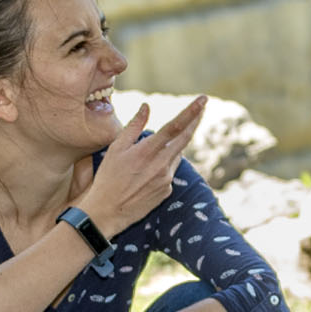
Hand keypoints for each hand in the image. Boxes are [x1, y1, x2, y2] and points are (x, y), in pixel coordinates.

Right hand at [74, 94, 206, 236]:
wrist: (107, 212)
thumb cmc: (107, 178)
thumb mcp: (116, 148)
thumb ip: (134, 126)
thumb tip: (146, 107)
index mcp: (148, 151)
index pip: (175, 126)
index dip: (191, 111)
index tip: (203, 99)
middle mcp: (162, 165)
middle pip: (185, 138)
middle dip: (195, 120)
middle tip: (203, 107)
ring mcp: (167, 179)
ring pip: (176, 155)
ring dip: (173, 146)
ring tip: (153, 149)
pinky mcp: (167, 191)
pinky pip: (169, 171)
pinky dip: (163, 165)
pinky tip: (145, 173)